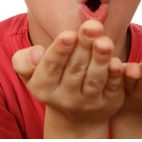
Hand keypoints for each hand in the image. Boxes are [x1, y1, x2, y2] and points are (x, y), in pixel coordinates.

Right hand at [12, 20, 124, 137]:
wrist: (75, 115)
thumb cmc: (52, 79)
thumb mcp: (31, 73)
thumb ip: (24, 61)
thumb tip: (36, 54)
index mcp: (43, 87)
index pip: (51, 66)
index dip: (60, 50)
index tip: (69, 34)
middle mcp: (65, 97)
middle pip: (75, 68)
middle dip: (84, 46)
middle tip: (92, 26)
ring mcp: (88, 102)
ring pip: (95, 79)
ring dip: (101, 59)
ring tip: (105, 41)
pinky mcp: (109, 103)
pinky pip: (113, 88)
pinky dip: (115, 76)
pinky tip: (117, 62)